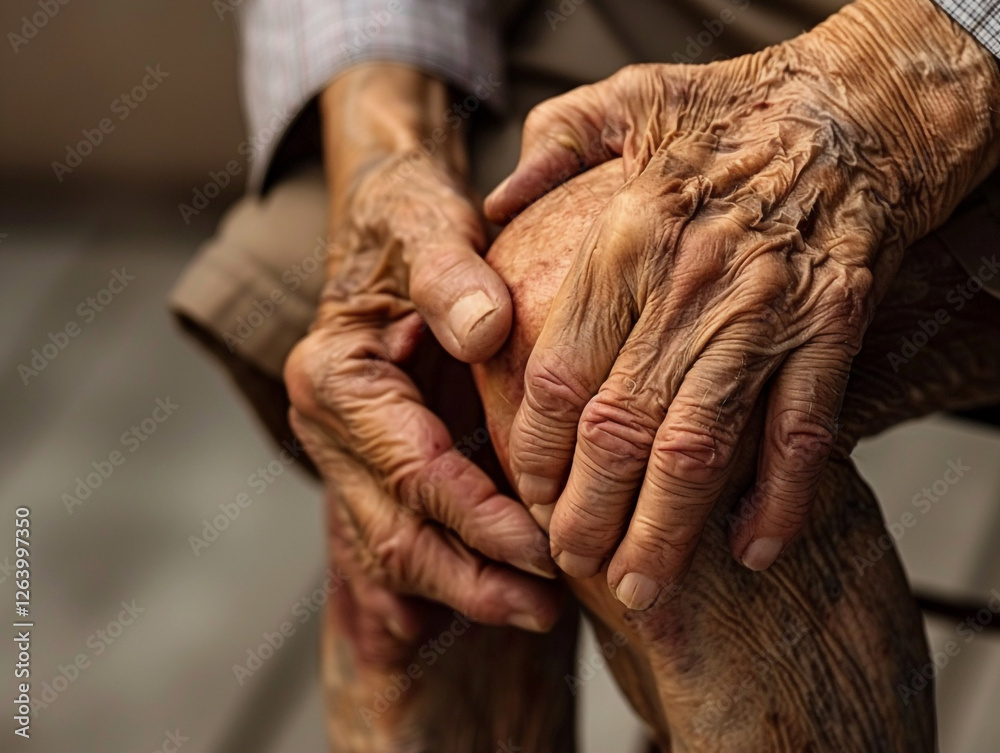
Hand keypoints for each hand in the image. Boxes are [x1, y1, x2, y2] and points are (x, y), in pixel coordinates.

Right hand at [286, 65, 558, 633]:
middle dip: (474, 578)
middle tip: (550, 605)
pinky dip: (456, 571)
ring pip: (397, 554)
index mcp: (335, 379)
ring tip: (541, 612)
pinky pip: (406, 541)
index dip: (481, 518)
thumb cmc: (416, 228)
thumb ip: (451, 276)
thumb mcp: (432, 231)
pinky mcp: (374, 471)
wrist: (392, 233)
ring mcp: (346, 459)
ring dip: (467, 590)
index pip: (414, 471)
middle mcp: (328, 431)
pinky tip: (507, 593)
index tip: (548, 547)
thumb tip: (483, 330)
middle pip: (396, 534)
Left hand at [484, 0, 999, 607]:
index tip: (527, 495)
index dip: (538, 448)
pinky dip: (781, 501)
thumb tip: (492, 201)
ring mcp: (767, 316)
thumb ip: (549, 150)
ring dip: (667, 531)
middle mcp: (692, 287)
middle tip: (569, 566)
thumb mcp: (625, 99)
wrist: (863, 103)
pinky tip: (751, 552)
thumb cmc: (736, 104)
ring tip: (639, 591)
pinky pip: (802, 435)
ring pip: (702, 448)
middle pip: (623, 428)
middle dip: (589, 512)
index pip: (563, 372)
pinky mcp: (834, 331)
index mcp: (629, 238)